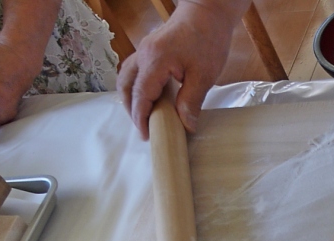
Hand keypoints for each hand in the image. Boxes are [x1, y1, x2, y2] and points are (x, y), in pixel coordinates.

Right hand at [117, 0, 235, 137]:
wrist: (207, 13)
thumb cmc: (208, 39)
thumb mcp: (204, 75)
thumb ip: (191, 101)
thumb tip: (186, 126)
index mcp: (155, 60)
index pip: (140, 95)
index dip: (141, 117)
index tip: (145, 135)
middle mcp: (143, 54)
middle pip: (125, 86)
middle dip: (131, 110)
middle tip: (144, 128)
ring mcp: (143, 50)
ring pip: (125, 77)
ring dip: (130, 98)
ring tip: (144, 116)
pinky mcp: (148, 49)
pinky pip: (133, 70)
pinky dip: (135, 86)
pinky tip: (147, 97)